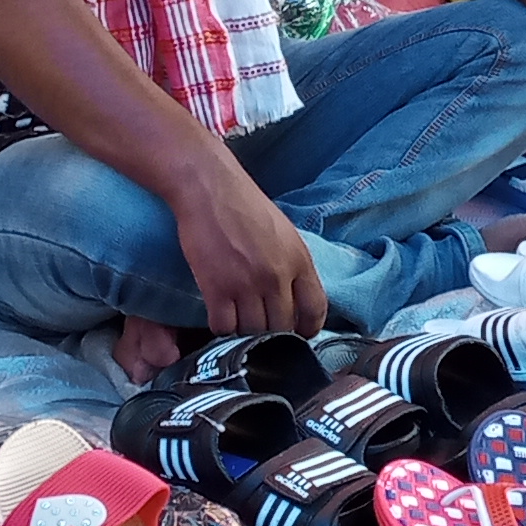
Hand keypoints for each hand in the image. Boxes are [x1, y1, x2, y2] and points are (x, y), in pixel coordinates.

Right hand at [171, 145, 328, 338]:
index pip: (316, 309)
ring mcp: (247, 284)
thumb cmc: (245, 206)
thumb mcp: (284, 233)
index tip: (299, 336)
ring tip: (240, 332)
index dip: (308, 330)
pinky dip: (222, 331)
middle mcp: (277, 276)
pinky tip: (220, 323)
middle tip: (263, 337)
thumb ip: (292, 265)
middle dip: (274, 337)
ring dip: (246, 337)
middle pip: (282, 328)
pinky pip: (224, 327)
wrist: (209, 189)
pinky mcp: (217, 288)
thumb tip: (295, 296)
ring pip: (253, 332)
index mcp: (299, 260)